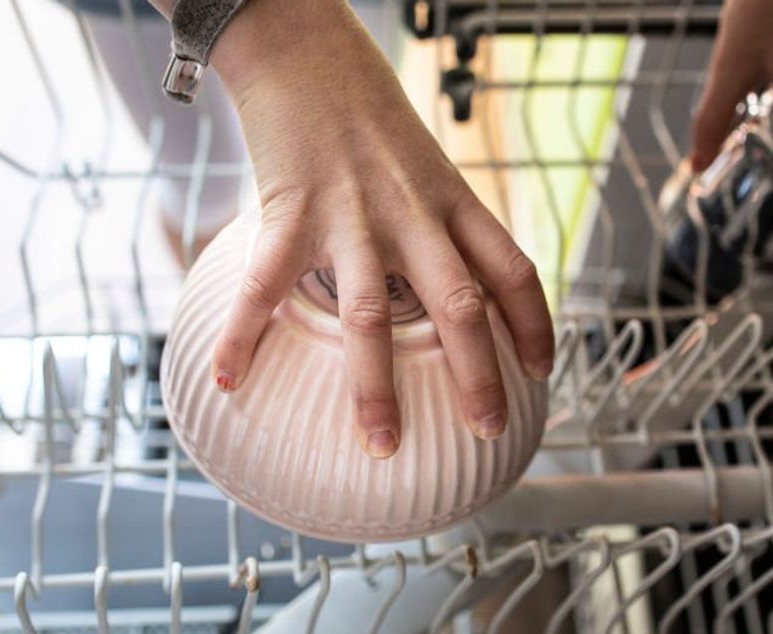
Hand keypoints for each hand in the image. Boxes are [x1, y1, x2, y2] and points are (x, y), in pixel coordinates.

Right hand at [204, 0, 553, 456]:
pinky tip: (229, 382)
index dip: (536, 324)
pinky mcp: (291, 212)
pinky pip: (265, 288)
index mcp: (453, 202)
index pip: (514, 270)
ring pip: (373, 318)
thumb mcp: (425, 163)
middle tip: (488, 431)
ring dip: (376, 389)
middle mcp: (414, 216)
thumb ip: (438, 221)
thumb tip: (448, 285)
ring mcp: (353, 217)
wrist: (304, 47)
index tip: (543, 371)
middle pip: (460, 308)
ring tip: (381, 446)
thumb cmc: (366, 110)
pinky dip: (245, 338)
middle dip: (478, 377)